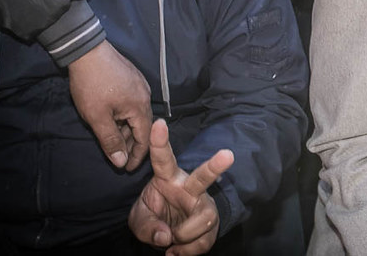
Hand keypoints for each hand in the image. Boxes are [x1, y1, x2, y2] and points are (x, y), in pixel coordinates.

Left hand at [68, 40, 151, 170]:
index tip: (127, 169)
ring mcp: (140, 85)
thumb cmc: (92, 86)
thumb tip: (121, 162)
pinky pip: (133, 103)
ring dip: (126, 129)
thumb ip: (110, 141)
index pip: (144, 138)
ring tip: (113, 139)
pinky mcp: (132, 78)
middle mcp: (145, 96)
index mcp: (140, 107)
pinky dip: (125, 116)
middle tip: (118, 157)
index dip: (137, 156)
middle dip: (131, 144)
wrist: (87, 51)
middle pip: (142, 126)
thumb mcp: (97, 118)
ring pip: (136, 114)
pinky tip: (113, 117)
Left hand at [129, 119, 233, 255]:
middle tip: (227, 155)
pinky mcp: (211, 224)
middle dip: (215, 166)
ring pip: (203, 218)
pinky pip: (202, 241)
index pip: (162, 160)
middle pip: (203, 177)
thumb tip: (166, 236)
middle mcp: (189, 189)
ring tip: (172, 241)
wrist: (171, 236)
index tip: (158, 123)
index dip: (159, 142)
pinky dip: (186, 252)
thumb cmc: (154, 217)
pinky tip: (176, 251)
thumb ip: (146, 227)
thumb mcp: (139, 220)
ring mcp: (203, 206)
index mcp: (168, 179)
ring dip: (184, 235)